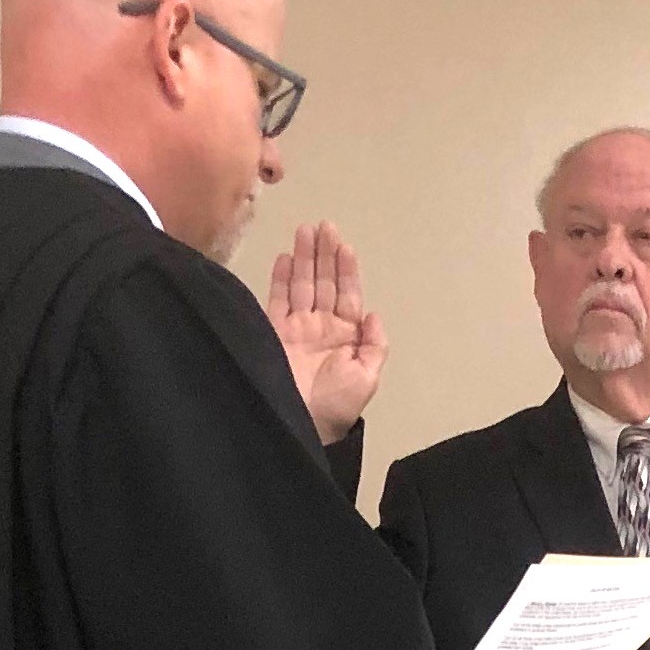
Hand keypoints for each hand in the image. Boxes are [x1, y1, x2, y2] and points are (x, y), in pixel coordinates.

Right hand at [266, 222, 386, 443]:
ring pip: (301, 285)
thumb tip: (374, 313)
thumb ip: (374, 345)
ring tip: (305, 231)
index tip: (344, 246)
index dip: (347, 270)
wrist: (301, 423)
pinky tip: (284, 258)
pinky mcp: (274, 333)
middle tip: (324, 226)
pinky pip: (277, 300)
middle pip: (324, 283)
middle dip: (324, 255)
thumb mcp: (367, 377)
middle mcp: (322, 327)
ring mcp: (297, 328)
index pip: (348, 295)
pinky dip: (280, 279)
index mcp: (347, 336)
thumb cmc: (336, 404)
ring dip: (303, 258)